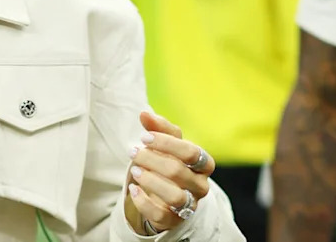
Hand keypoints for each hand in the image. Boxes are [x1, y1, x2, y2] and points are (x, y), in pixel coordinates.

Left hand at [124, 111, 215, 234]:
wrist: (164, 193)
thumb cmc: (167, 162)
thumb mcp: (164, 143)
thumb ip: (157, 127)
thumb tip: (144, 113)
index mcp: (202, 164)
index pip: (191, 152)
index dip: (166, 143)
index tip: (144, 137)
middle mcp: (200, 186)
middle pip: (179, 172)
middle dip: (152, 159)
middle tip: (133, 152)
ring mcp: (188, 205)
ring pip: (174, 197)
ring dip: (150, 181)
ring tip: (134, 170)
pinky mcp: (174, 220)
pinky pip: (161, 215)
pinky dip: (144, 202)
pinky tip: (133, 189)